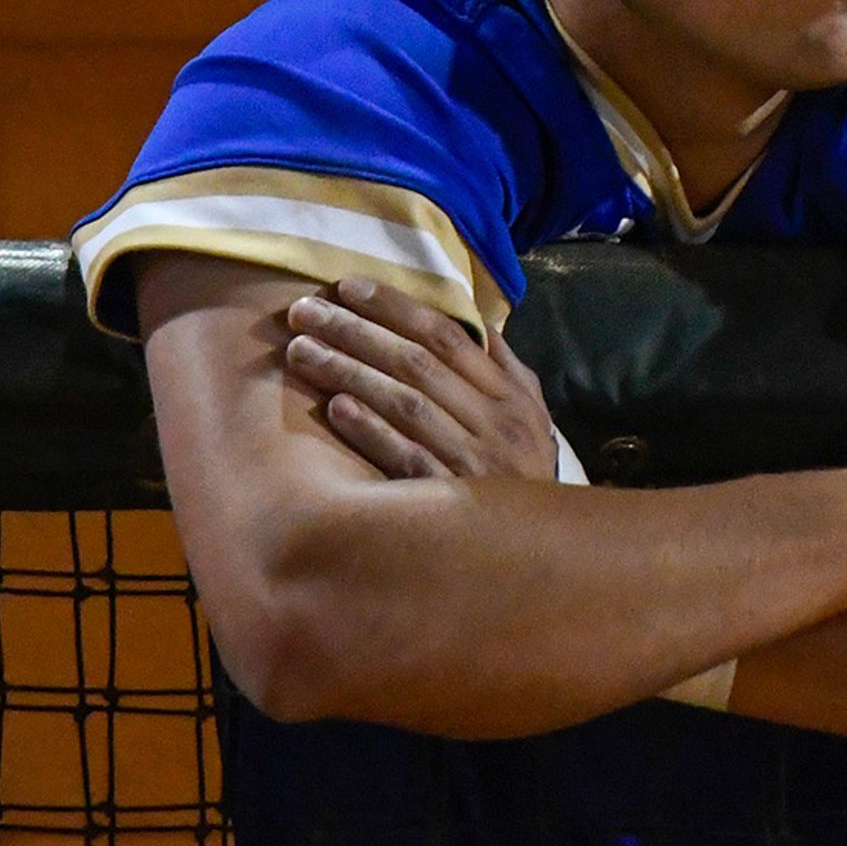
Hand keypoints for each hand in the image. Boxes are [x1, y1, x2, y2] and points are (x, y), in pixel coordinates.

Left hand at [283, 277, 564, 483]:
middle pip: (415, 362)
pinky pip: (407, 460)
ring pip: (405, 403)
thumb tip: (485, 325)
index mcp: (508, 395)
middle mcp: (493, 421)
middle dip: (355, 330)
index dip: (394, 307)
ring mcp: (473, 461)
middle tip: (303, 311)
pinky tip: (336, 408)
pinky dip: (373, 432)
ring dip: (350, 371)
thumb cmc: (525, 480)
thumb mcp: (534, 419)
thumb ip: (509, 371)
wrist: (544, 557)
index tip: (346, 287)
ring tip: (302, 351)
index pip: (446, 335)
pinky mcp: (450, 501)